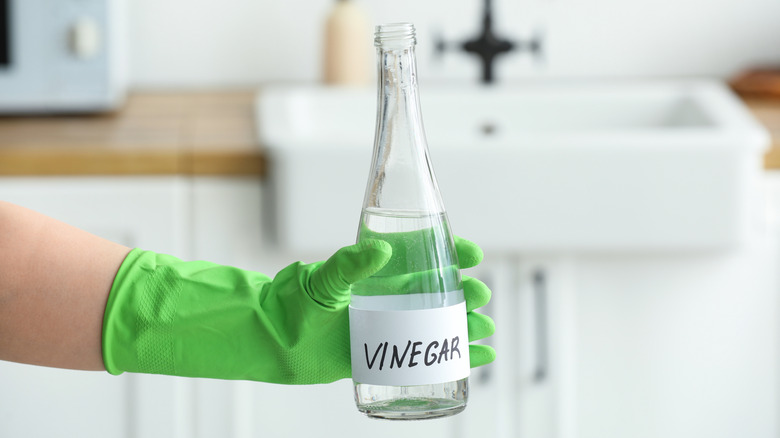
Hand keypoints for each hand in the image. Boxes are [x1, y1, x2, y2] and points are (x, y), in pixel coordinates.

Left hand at [103, 238, 494, 383]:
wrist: (272, 340)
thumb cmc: (293, 302)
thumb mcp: (323, 280)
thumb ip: (349, 265)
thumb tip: (380, 251)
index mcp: (378, 273)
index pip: (423, 256)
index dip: (450, 253)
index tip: (471, 253)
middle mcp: (388, 298)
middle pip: (438, 292)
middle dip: (463, 293)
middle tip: (479, 296)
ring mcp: (389, 327)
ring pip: (438, 324)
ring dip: (464, 326)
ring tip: (484, 329)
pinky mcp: (385, 355)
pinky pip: (425, 356)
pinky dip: (453, 357)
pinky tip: (476, 359)